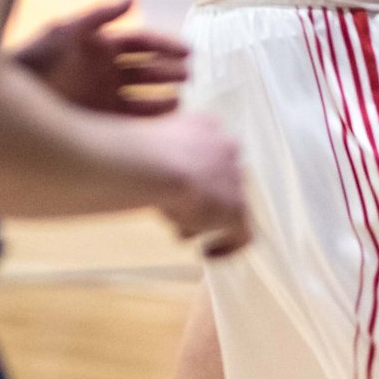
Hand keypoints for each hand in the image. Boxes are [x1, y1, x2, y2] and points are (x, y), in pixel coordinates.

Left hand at [13, 0, 188, 116]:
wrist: (4, 97)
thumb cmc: (34, 60)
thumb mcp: (64, 32)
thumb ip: (98, 16)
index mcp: (104, 47)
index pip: (143, 43)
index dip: (166, 45)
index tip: (188, 52)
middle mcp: (109, 72)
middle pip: (148, 69)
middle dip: (170, 71)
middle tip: (189, 75)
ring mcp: (106, 97)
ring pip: (144, 96)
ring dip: (164, 97)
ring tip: (180, 98)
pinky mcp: (100, 122)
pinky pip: (132, 121)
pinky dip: (150, 121)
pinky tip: (164, 120)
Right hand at [142, 108, 248, 256]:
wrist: (154, 166)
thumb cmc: (138, 153)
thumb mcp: (144, 142)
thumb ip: (155, 149)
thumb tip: (135, 160)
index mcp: (204, 126)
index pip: (207, 148)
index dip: (192, 171)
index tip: (176, 186)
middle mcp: (225, 147)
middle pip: (219, 176)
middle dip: (201, 195)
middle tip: (177, 209)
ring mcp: (235, 178)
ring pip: (227, 202)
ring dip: (205, 217)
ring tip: (182, 229)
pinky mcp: (238, 208)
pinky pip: (243, 232)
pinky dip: (227, 245)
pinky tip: (207, 253)